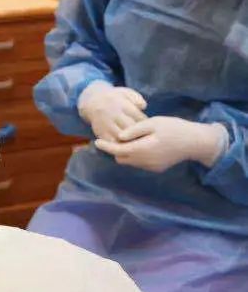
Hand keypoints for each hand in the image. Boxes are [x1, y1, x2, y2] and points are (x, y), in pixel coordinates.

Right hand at [78, 81, 147, 140]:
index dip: (146, 123)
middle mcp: (112, 114)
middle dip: (140, 133)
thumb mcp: (126, 92)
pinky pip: (112, 143)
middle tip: (147, 137)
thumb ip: (136, 98)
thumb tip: (143, 106)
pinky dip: (120, 146)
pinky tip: (128, 147)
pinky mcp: (100, 132)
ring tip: (139, 144)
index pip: (138, 116)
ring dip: (131, 141)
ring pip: (121, 137)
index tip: (150, 127)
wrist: (92, 102)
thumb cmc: (115, 98)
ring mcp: (106, 124)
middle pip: (130, 127)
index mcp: (121, 103)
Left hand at [95, 116, 227, 172]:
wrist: (195, 142)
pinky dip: (135, 155)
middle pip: (121, 158)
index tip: (97, 141)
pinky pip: (139, 163)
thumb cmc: (174, 128)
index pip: (118, 151)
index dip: (106, 146)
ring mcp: (152, 167)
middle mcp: (146, 162)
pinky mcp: (157, 168)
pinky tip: (139, 144)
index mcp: (143, 149)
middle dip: (115, 150)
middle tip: (113, 137)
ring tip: (128, 139)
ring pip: (130, 162)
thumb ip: (134, 130)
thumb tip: (119, 136)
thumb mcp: (153, 123)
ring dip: (125, 153)